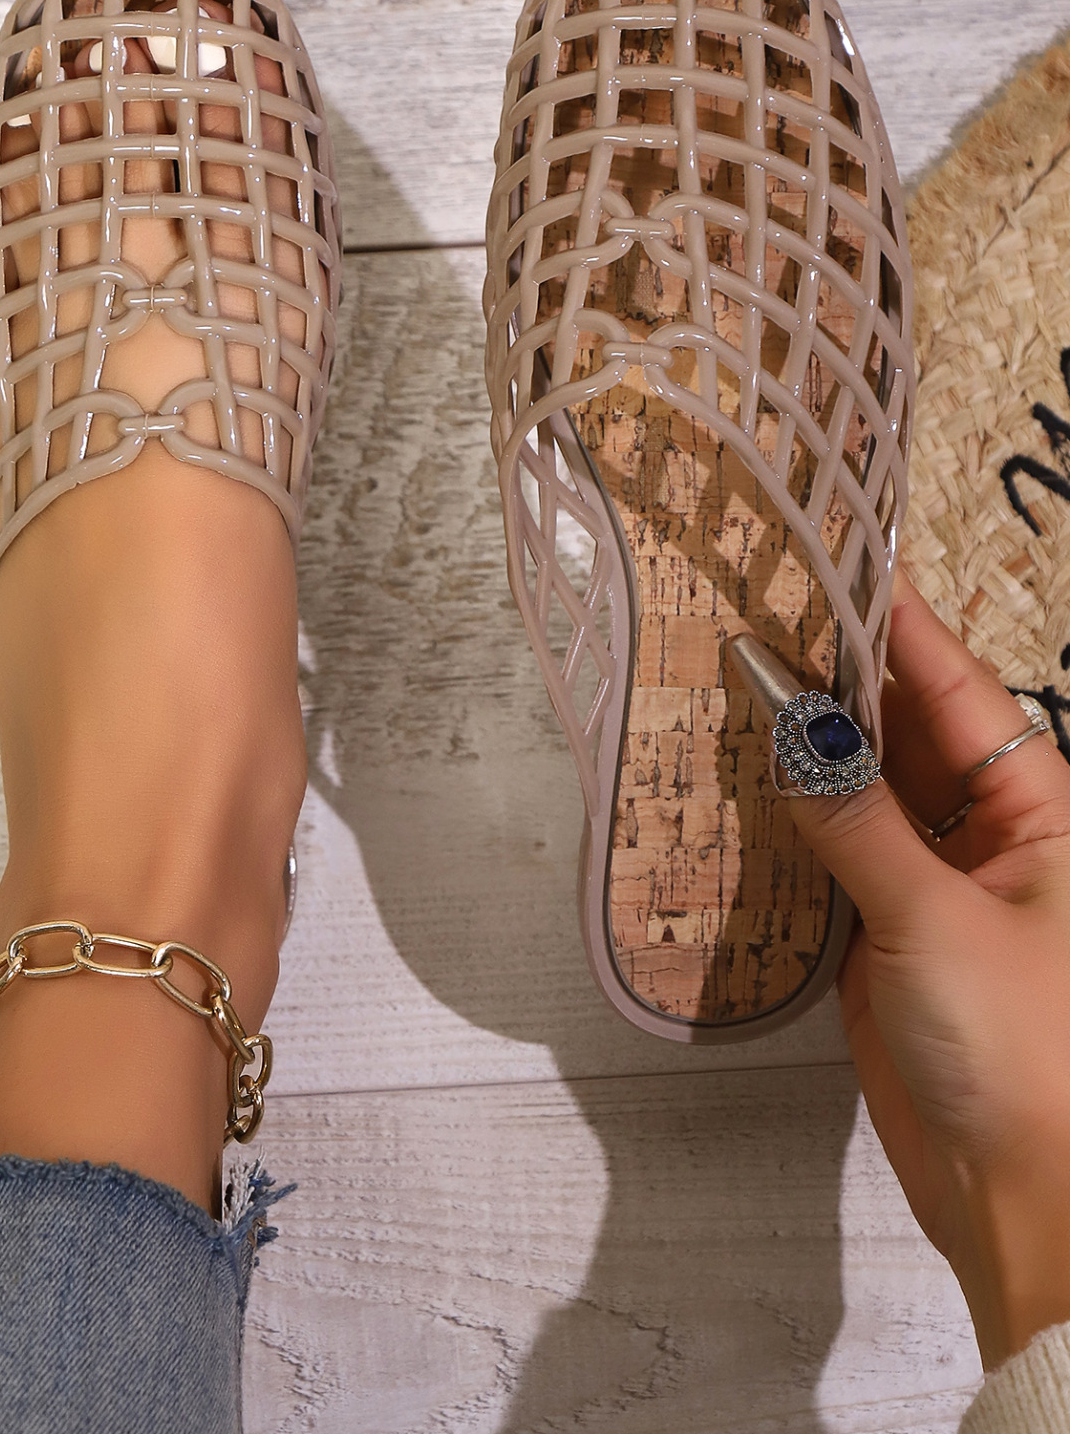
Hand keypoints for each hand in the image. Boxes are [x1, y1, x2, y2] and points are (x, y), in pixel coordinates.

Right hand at [776, 573, 1069, 1368]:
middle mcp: (991, 835)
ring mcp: (936, 886)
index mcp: (1040, 810)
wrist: (1026, 1202)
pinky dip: (790, 826)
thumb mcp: (938, 919)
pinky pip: (836, 858)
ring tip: (729, 686)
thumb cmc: (1025, 1051)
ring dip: (807, 751)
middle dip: (834, 681)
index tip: (825, 565)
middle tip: (750, 617)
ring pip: (864, 793)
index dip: (892, 626)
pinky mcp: (888, 938)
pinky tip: (738, 787)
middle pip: (906, 732)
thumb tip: (788, 727)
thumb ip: (856, 820)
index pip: (958, 688)